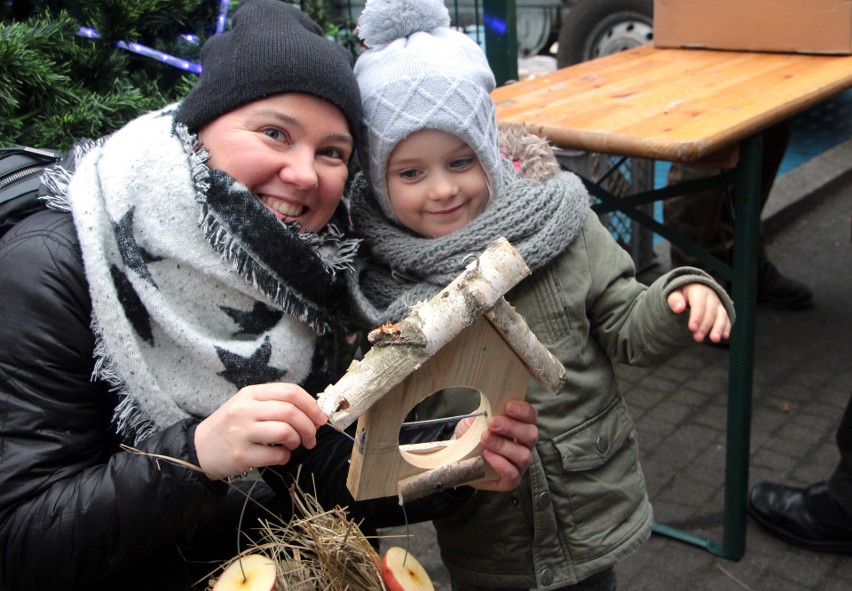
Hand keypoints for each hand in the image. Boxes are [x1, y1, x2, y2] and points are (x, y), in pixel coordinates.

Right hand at [194, 383, 327, 479]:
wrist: (200, 449)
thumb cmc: (231, 427)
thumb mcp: (248, 406)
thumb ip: (275, 405)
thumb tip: (312, 413)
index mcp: (250, 394)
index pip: (290, 391)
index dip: (311, 405)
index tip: (320, 418)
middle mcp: (245, 410)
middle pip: (291, 412)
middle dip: (309, 426)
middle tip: (311, 438)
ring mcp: (241, 432)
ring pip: (285, 432)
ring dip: (297, 441)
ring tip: (293, 445)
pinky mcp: (241, 454)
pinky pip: (276, 454)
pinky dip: (285, 457)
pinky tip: (280, 456)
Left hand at [454, 400, 538, 491]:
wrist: (460, 456)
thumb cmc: (473, 435)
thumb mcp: (476, 419)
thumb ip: (485, 411)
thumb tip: (489, 402)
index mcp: (520, 426)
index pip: (531, 416)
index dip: (523, 411)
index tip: (507, 406)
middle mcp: (524, 445)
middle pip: (531, 435)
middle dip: (511, 427)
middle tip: (492, 423)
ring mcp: (519, 464)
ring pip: (523, 455)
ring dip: (503, 445)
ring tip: (485, 439)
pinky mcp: (510, 481)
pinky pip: (512, 474)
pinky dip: (500, 464)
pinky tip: (487, 455)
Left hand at [667, 283, 731, 343]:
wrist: (691, 289)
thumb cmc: (680, 294)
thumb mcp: (673, 294)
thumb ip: (675, 300)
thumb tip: (679, 308)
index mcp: (698, 290)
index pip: (699, 304)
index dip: (696, 316)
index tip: (692, 328)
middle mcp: (711, 296)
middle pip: (710, 311)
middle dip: (705, 326)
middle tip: (698, 338)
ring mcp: (718, 304)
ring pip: (721, 315)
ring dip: (718, 328)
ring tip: (715, 339)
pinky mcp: (722, 311)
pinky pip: (726, 319)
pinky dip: (726, 328)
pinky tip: (724, 337)